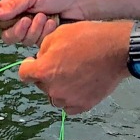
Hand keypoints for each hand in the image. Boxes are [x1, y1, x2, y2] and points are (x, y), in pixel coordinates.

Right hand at [0, 0, 87, 44]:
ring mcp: (32, 30)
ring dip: (35, 29)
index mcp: (14, 6)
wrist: (81, 0)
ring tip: (46, 17)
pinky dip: (45, 33)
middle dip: (18, 30)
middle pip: (8, 35)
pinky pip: (38, 43)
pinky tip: (54, 23)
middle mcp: (20, 19)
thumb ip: (14, 4)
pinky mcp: (44, 39)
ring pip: (24, 40)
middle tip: (29, 20)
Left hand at [16, 20, 130, 114]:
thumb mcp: (58, 33)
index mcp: (44, 71)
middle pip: (40, 84)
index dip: (28, 66)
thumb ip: (44, 49)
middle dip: (45, 74)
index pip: (24, 74)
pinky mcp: (84, 105)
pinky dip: (70, 97)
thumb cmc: (88, 38)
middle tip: (59, 62)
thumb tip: (41, 58)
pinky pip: (69, 105)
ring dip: (57, 87)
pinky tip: (78, 85)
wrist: (116, 50)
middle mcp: (53, 89)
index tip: (33, 61)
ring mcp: (69, 99)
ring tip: (70, 73)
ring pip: (54, 96)